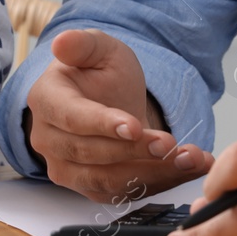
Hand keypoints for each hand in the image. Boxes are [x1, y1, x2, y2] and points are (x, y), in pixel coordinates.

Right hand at [24, 29, 212, 200]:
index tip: (135, 127)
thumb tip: (61, 42)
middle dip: (135, 151)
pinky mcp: (89, 187)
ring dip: (152, 172)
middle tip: (170, 143)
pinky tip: (187, 168)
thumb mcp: (99, 48)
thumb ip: (82, 43)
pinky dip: (159, 183)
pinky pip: (123, 193)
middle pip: (90, 154)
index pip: (71, 118)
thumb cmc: (99, 71)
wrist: (108, 98)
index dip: (102, 124)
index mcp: (46, 99)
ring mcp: (65, 168)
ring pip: (108, 180)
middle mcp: (48, 139)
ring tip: (190, 158)